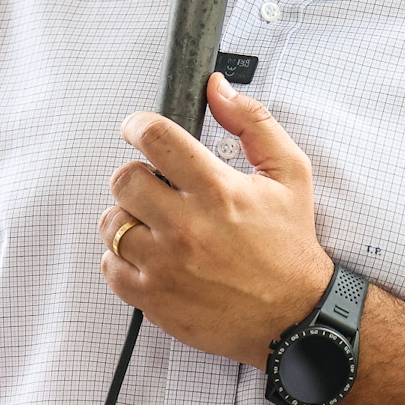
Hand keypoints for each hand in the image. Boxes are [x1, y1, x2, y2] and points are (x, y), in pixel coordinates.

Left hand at [98, 74, 332, 368]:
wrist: (295, 316)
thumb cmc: (289, 246)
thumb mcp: (290, 174)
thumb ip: (253, 123)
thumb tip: (218, 89)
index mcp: (217, 191)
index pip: (154, 138)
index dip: (138, 125)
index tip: (138, 130)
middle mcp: (186, 227)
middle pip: (123, 179)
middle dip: (136, 176)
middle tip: (156, 186)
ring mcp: (165, 266)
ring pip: (112, 223)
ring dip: (129, 218)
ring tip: (157, 225)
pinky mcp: (153, 299)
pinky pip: (109, 266)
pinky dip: (123, 259)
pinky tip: (152, 256)